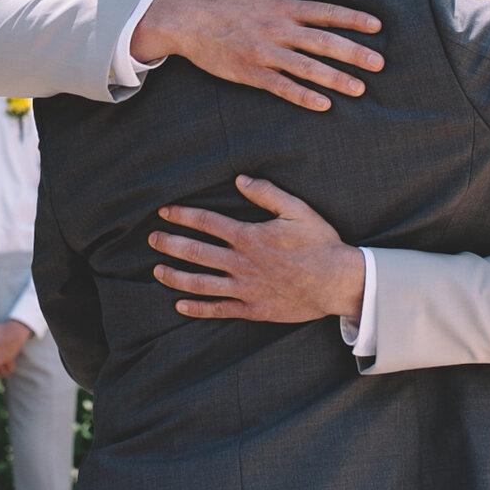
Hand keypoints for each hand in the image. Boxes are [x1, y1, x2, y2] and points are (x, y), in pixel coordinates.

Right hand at [129, 0, 383, 111]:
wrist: (189, 21)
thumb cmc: (225, 0)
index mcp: (284, 7)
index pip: (326, 12)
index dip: (354, 19)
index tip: (377, 27)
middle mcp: (280, 29)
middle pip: (324, 42)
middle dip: (354, 53)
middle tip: (380, 64)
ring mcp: (266, 53)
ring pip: (308, 67)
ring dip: (336, 79)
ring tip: (360, 89)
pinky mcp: (252, 73)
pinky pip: (282, 87)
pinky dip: (303, 96)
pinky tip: (323, 105)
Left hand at [153, 176, 365, 322]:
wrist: (337, 282)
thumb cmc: (320, 243)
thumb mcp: (297, 210)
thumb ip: (267, 193)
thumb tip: (240, 180)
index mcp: (249, 237)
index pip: (206, 223)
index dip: (182, 216)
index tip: (164, 212)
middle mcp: (241, 263)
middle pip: (196, 252)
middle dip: (170, 244)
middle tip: (153, 239)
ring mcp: (245, 288)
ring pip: (201, 283)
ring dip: (175, 277)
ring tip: (157, 271)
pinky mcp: (253, 309)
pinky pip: (219, 310)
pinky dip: (198, 309)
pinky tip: (180, 306)